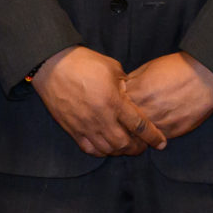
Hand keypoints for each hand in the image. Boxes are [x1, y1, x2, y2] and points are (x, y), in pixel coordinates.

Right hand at [32, 46, 164, 156]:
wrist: (52, 65)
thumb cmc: (83, 62)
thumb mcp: (112, 67)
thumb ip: (125, 83)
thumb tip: (130, 93)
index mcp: (114, 101)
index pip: (139, 126)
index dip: (153, 136)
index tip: (161, 143)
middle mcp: (101, 118)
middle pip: (124, 144)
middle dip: (137, 148)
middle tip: (141, 146)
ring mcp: (85, 125)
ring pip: (108, 149)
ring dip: (119, 151)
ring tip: (124, 147)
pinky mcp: (71, 128)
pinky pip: (89, 149)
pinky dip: (100, 151)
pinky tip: (105, 147)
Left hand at [122, 52, 212, 142]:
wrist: (205, 76)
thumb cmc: (176, 68)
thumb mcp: (147, 69)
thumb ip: (132, 82)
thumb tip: (120, 90)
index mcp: (137, 92)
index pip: (115, 106)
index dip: (113, 108)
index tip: (112, 109)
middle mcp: (146, 109)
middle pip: (125, 124)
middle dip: (121, 124)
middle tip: (119, 125)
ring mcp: (159, 122)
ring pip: (139, 136)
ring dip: (136, 134)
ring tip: (135, 131)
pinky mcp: (173, 131)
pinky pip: (156, 139)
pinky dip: (152, 137)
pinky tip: (151, 133)